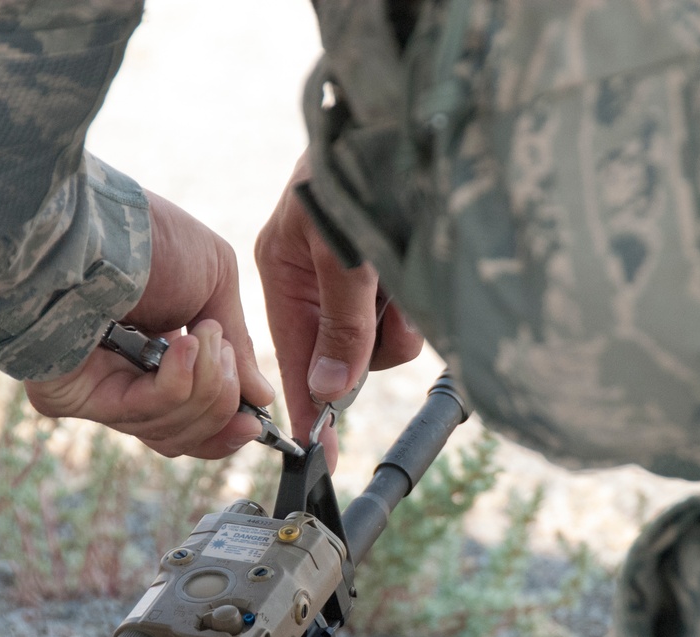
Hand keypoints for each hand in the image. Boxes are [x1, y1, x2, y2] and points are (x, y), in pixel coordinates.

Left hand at [25, 190, 274, 458]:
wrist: (106, 224)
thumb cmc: (156, 239)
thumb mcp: (216, 285)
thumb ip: (236, 346)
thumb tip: (260, 397)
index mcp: (156, 355)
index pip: (192, 417)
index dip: (226, 426)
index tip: (254, 423)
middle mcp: (123, 378)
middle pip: (186, 434)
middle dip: (220, 403)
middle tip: (223, 354)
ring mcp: (94, 389)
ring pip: (168, 432)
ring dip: (205, 385)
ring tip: (202, 335)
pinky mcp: (70, 395)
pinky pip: (140, 415)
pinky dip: (176, 385)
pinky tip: (182, 347)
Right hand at [255, 153, 423, 469]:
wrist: (399, 120)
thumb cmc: (355, 175)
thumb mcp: (343, 253)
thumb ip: (342, 323)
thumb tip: (333, 390)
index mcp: (285, 273)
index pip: (293, 358)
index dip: (306, 408)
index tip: (317, 453)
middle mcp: (317, 280)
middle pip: (347, 353)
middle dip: (371, 341)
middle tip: (383, 302)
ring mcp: (356, 276)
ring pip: (384, 337)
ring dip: (400, 316)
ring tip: (397, 268)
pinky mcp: (388, 268)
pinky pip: (408, 313)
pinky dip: (414, 299)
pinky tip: (412, 263)